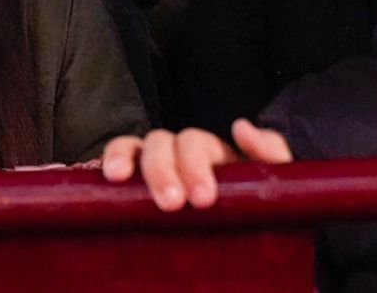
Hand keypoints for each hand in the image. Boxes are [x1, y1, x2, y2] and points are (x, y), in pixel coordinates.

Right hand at [101, 118, 291, 210]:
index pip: (196, 143)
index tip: (203, 199)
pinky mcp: (131, 188)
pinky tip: (100, 176)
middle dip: (163, 169)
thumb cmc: (257, 215)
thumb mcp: (276, 185)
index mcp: (211, 154)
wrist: (249, 250)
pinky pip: (112, 165)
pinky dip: (104, 162)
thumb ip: (272, 154)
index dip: (195, 165)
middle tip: (171, 204)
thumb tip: (241, 126)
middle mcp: (177, 155)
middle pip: (162, 142)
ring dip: (126, 158)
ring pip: (134, 146)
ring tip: (119, 179)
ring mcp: (152, 168)